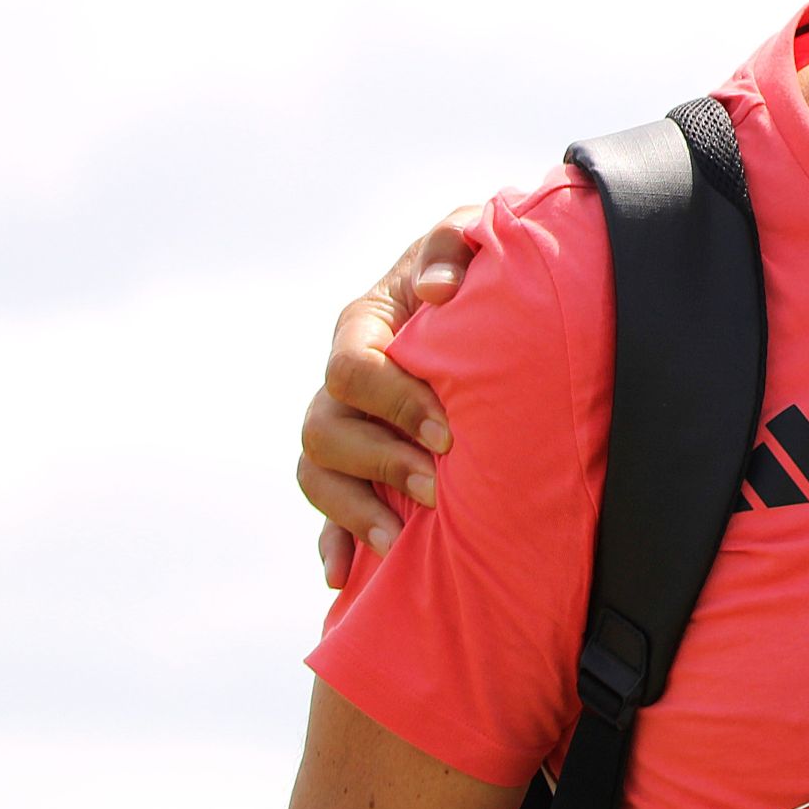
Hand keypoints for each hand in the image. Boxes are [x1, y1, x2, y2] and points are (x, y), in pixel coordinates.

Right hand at [301, 208, 480, 586]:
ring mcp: (344, 425)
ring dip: (353, 508)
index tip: (449, 431)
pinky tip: (343, 573)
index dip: (394, 402)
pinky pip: (327, 512)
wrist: (491, 302)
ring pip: (316, 473)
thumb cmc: (481, 266)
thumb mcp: (474, 235)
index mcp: (365, 324)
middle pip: (324, 429)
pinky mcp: (359, 465)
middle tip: (437, 486)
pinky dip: (334, 542)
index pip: (353, 368)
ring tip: (399, 537)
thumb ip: (456, 242)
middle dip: (379, 462)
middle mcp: (343, 380)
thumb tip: (439, 291)